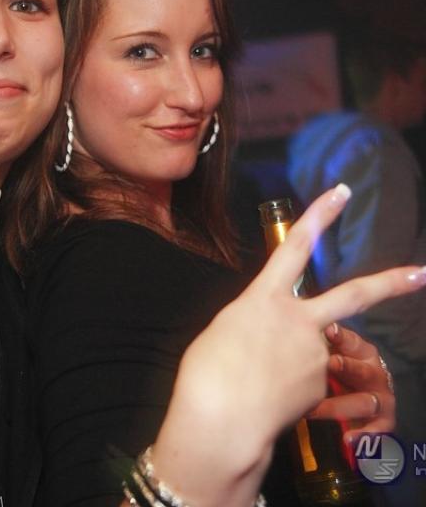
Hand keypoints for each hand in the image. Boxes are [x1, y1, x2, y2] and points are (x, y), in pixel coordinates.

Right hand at [150, 184, 424, 506]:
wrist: (222, 419)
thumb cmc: (207, 370)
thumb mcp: (224, 329)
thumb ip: (254, 320)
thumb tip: (271, 329)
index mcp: (265, 298)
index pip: (296, 246)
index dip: (319, 216)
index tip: (340, 192)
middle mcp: (299, 320)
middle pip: (354, 296)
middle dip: (391, 282)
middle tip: (423, 273)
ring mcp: (315, 354)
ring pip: (312, 349)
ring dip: (291, 360)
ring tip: (260, 379)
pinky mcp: (321, 386)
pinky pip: (308, 380)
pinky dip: (289, 385)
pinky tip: (268, 396)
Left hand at [309, 324, 394, 440]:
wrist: (352, 397)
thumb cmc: (334, 368)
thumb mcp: (326, 354)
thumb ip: (315, 343)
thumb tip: (290, 327)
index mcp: (362, 352)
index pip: (352, 342)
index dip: (341, 337)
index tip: (327, 331)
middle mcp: (374, 373)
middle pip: (362, 370)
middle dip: (347, 367)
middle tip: (329, 363)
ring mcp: (380, 397)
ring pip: (366, 401)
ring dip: (339, 406)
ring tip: (314, 410)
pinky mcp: (383, 420)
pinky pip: (378, 430)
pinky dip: (364, 435)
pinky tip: (347, 438)